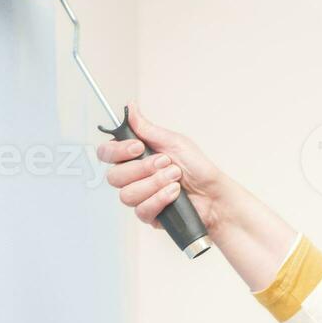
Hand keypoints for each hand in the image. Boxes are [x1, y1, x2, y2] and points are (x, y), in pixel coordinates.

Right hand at [96, 102, 233, 232]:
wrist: (215, 194)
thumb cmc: (197, 167)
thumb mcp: (173, 142)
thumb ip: (147, 128)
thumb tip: (131, 107)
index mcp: (135, 157)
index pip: (107, 154)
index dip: (117, 151)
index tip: (138, 147)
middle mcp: (134, 177)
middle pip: (114, 177)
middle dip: (142, 169)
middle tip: (166, 162)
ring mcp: (140, 197)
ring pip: (127, 195)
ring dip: (154, 184)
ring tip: (175, 178)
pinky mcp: (149, 215)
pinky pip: (141, 210)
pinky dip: (159, 199)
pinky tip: (174, 193)